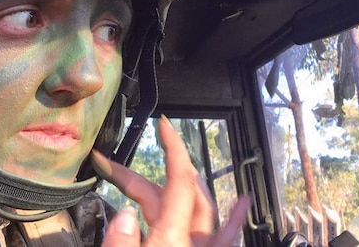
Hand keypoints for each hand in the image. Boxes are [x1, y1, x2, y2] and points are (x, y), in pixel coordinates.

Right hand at [92, 116, 249, 246]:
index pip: (179, 180)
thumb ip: (121, 243)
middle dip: (146, 178)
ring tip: (176, 164)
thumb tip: (124, 217)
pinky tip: (243, 202)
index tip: (165, 124)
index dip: (173, 147)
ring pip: (203, 208)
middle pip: (179, 194)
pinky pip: (227, 235)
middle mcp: (193, 242)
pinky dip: (235, 216)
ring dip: (188, 184)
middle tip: (114, 170)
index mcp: (171, 239)